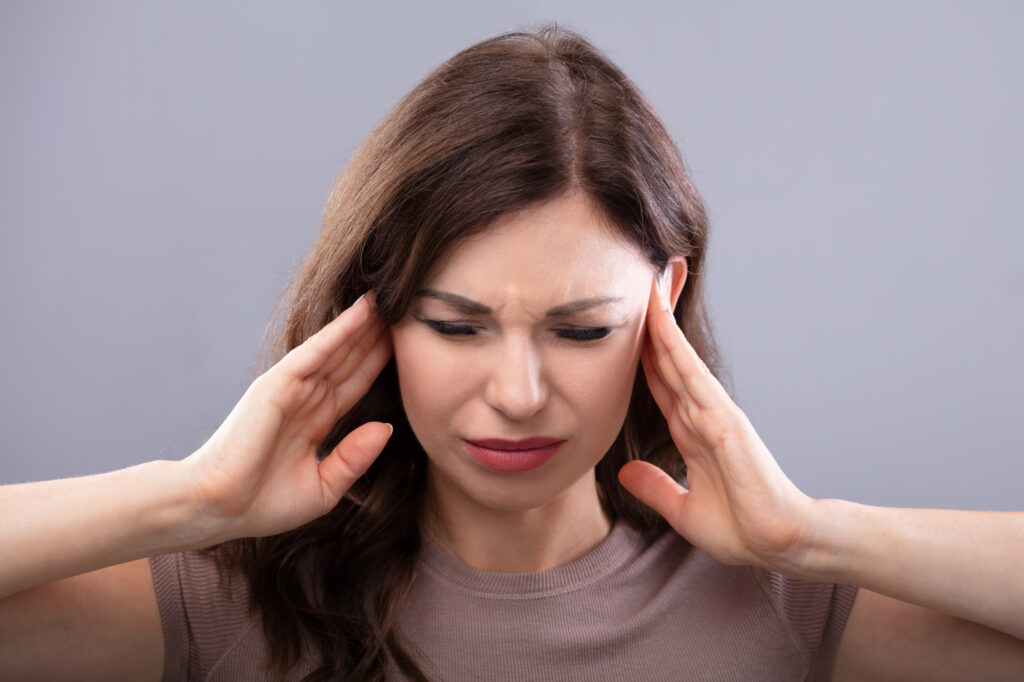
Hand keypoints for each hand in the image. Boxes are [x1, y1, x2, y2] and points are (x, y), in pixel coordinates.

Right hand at [180, 291, 393, 543]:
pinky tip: (363, 311)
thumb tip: (385, 429)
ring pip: (337, 349)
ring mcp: (291, 388)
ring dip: (364, 323)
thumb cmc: (262, 505)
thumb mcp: (323, 488)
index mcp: (314, 422)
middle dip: (377, 335)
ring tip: (393, 298)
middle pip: (349, 359)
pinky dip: (340, 330)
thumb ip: (354, 458)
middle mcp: (304, 399)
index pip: (354, 384)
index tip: (409, 345)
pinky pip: (316, 351)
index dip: (379, 362)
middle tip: (408, 307)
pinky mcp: (277, 383)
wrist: (219, 510)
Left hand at [618, 277, 814, 569]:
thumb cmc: (742, 530)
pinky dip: (673, 344)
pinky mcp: (724, 418)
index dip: (639, 351)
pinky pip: (691, 374)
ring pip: (677, 354)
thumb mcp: (683, 510)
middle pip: (666, 357)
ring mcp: (713, 411)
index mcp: (690, 431)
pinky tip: (657, 319)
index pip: (658, 381)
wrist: (780, 544)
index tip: (621, 323)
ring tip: (648, 278)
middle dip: (651, 319)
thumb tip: (625, 473)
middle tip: (637, 277)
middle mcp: (700, 413)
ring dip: (661, 317)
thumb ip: (655, 487)